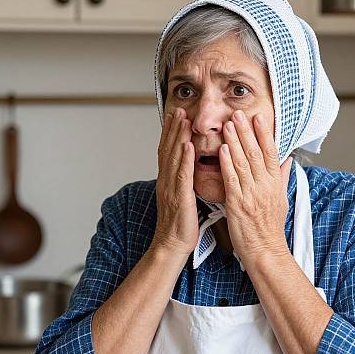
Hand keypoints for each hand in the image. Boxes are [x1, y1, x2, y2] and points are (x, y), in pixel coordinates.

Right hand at [152, 108, 198, 256]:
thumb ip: (182, 182)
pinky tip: (188, 145)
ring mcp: (170, 188)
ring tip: (183, 119)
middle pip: (168, 149)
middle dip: (173, 128)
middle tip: (178, 109)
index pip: (167, 151)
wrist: (171, 244)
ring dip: (177, 137)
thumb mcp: (180, 198)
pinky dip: (184, 159)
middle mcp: (166, 181)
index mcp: (167, 181)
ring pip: (173, 158)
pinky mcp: (179, 197)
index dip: (170, 132)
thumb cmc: (180, 225)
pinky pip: (182, 175)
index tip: (175, 116)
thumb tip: (188, 169)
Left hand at [219, 110, 292, 263]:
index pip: (271, 153)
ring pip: (243, 162)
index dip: (264, 134)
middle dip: (246, 131)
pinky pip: (232, 179)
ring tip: (227, 124)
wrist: (265, 250)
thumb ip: (283, 177)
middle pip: (256, 153)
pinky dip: (227, 163)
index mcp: (275, 184)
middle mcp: (265, 186)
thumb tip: (289, 159)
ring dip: (234, 141)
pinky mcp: (238, 204)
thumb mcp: (282, 200)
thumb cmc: (271, 227)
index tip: (258, 117)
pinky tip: (222, 150)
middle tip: (238, 113)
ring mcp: (252, 194)